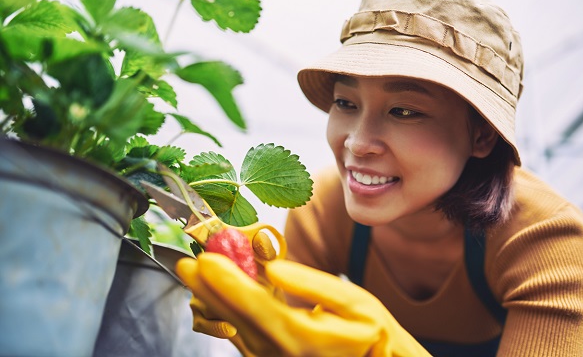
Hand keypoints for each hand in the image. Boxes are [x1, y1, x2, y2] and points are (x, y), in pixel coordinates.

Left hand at [176, 253, 431, 356]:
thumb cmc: (370, 335)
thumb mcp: (355, 304)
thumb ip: (312, 285)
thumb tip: (273, 268)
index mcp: (304, 337)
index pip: (257, 307)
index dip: (229, 282)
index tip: (206, 260)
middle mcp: (281, 354)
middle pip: (236, 318)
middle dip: (209, 289)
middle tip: (187, 263)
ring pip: (233, 329)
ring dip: (212, 300)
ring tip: (194, 275)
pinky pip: (240, 337)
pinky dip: (224, 313)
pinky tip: (213, 294)